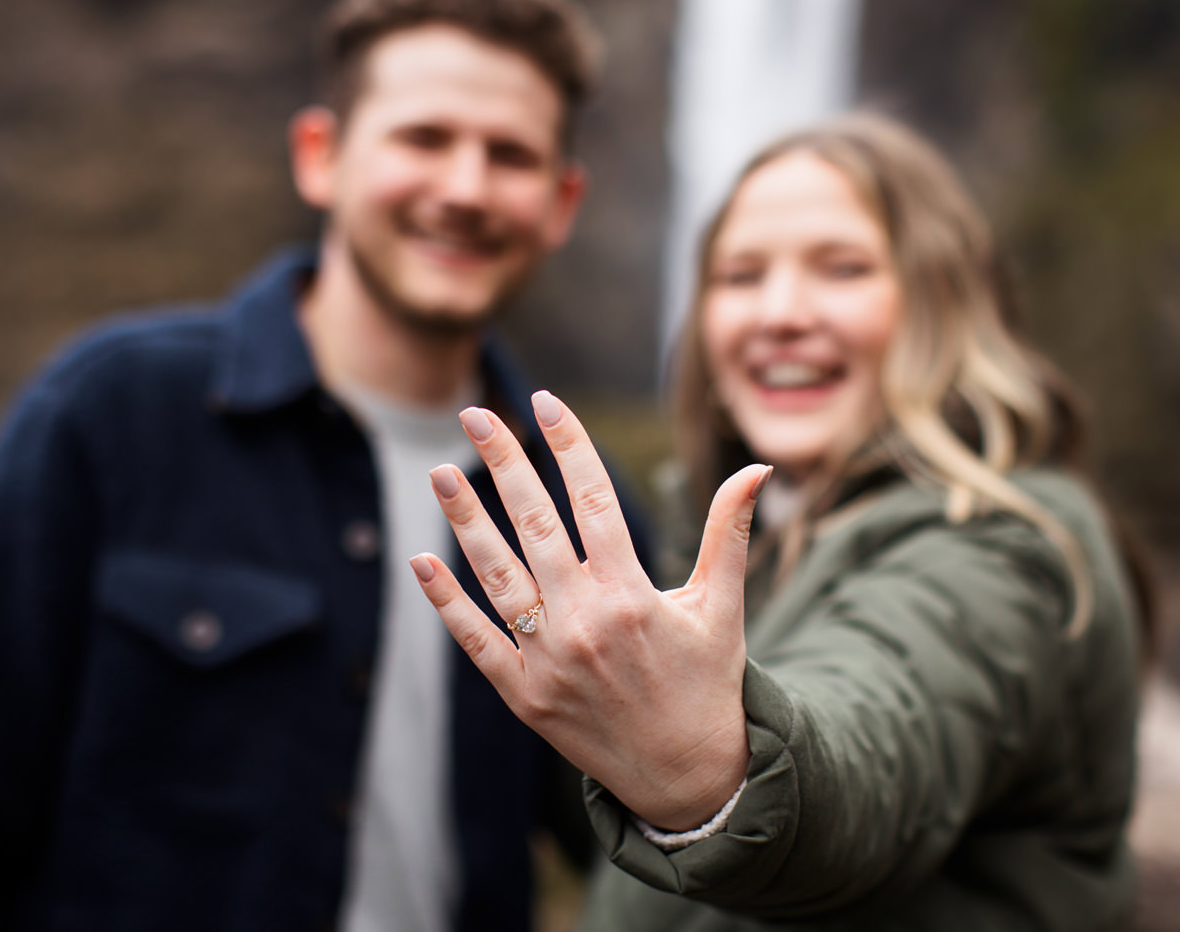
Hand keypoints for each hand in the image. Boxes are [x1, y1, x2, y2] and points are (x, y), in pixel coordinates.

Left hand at [409, 390, 770, 830]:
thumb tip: (757, 466)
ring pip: (497, 575)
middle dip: (505, 463)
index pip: (593, 500)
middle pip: (536, 525)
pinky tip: (422, 559)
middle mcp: (586, 621)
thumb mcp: (722, 606)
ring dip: (465, 520)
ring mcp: (549, 659)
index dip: (569, 445)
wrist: (688, 777)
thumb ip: (729, 532)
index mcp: (633, 593)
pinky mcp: (524, 694)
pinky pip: (475, 639)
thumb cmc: (707, 682)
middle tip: (477, 414)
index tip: (546, 402)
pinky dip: (447, 601)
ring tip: (440, 472)